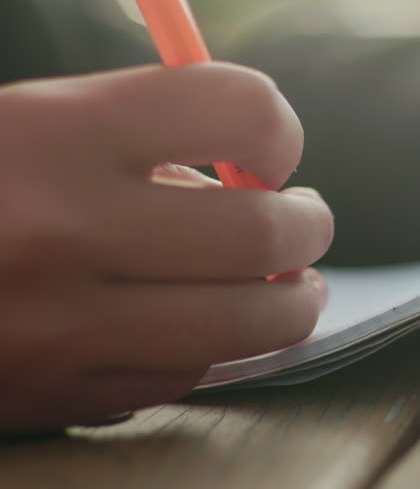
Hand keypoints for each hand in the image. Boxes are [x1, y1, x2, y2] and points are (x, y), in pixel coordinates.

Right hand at [0, 63, 332, 433]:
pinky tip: (202, 327)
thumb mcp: (26, 123)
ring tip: (294, 285)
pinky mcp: (54, 394)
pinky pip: (181, 374)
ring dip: (292, 301)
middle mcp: (62, 228)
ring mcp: (58, 324)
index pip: (235, 108)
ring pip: (246, 322)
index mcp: (53, 131)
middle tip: (306, 220)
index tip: (271, 147)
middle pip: (261, 230)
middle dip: (307, 223)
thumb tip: (252, 173)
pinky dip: (210, 350)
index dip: (274, 126)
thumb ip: (135, 133)